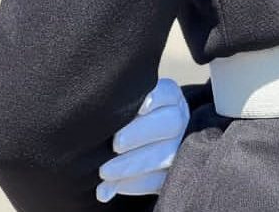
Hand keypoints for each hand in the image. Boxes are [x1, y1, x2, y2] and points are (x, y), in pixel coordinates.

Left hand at [96, 78, 189, 202]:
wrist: (143, 143)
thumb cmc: (128, 120)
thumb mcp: (127, 109)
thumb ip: (119, 111)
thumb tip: (98, 120)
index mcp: (170, 98)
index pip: (168, 93)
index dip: (156, 98)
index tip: (140, 108)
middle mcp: (180, 119)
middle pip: (171, 122)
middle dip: (141, 133)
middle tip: (115, 144)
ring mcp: (180, 147)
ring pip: (167, 154)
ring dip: (133, 164)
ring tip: (105, 172)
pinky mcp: (172, 173)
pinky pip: (159, 180)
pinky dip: (135, 185)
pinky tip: (113, 186)